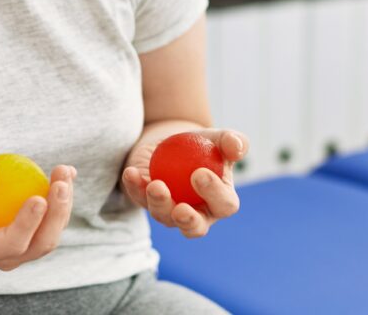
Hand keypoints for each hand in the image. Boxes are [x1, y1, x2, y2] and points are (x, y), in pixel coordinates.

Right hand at [0, 160, 75, 270]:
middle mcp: (8, 256)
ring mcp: (25, 247)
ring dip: (64, 202)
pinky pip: (54, 217)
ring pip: (53, 230)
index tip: (38, 198)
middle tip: (61, 184)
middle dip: (57, 215)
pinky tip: (67, 171)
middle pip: (41, 243)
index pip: (13, 243)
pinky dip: (62, 195)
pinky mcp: (35, 234)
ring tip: (64, 171)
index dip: (28, 224)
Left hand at [121, 128, 245, 238]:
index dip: (214, 194)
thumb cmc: (203, 144)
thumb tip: (236, 147)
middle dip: (188, 221)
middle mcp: (197, 214)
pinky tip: (131, 172)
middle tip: (180, 208)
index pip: (224, 205)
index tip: (199, 174)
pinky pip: (139, 198)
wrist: (174, 142)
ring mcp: (169, 212)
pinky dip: (134, 186)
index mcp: (221, 201)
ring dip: (158, 203)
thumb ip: (232, 141)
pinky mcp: (146, 202)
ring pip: (164, 217)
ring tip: (155, 185)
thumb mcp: (219, 138)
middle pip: (195, 228)